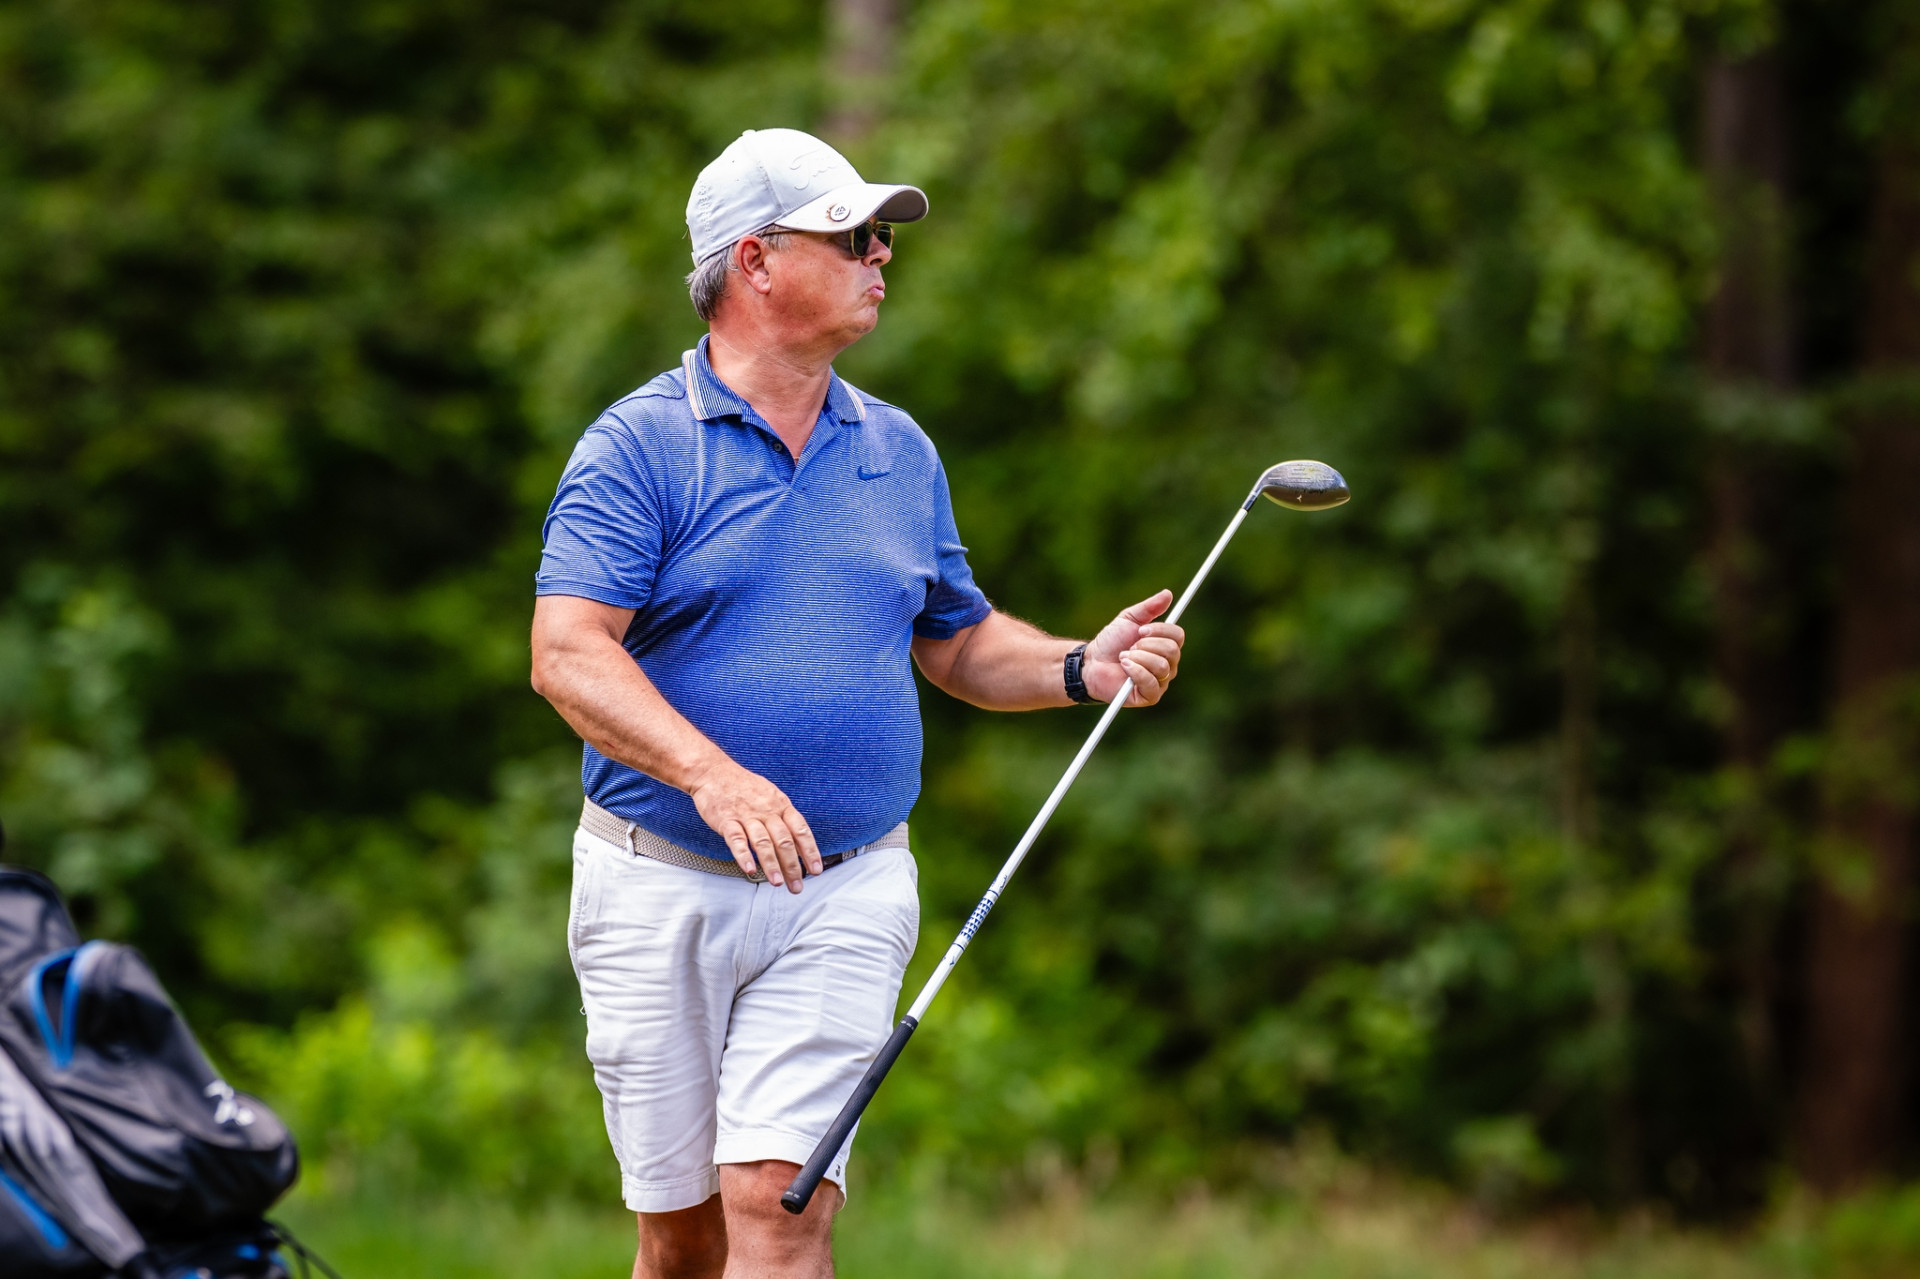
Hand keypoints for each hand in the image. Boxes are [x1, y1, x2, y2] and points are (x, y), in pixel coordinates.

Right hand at [686, 758, 821, 891]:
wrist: (714, 771)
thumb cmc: (744, 787)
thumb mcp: (771, 796)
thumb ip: (785, 818)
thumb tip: (801, 843)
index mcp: (781, 805)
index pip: (800, 830)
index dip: (810, 852)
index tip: (815, 870)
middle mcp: (767, 811)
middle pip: (784, 841)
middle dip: (793, 866)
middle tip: (797, 886)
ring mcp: (746, 815)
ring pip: (763, 842)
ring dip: (772, 864)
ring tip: (778, 883)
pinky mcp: (726, 820)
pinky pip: (737, 839)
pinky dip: (743, 855)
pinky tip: (749, 869)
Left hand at [1081, 589, 1184, 706]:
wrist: (1091, 663)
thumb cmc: (1111, 642)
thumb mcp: (1128, 619)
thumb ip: (1149, 608)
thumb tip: (1168, 594)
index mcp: (1166, 646)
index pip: (1178, 636)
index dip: (1160, 630)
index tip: (1141, 629)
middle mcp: (1168, 664)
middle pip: (1172, 650)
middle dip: (1146, 645)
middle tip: (1130, 646)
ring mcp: (1160, 682)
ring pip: (1161, 666)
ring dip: (1137, 658)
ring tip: (1123, 657)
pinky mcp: (1150, 696)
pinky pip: (1152, 683)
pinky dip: (1136, 672)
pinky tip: (1124, 668)